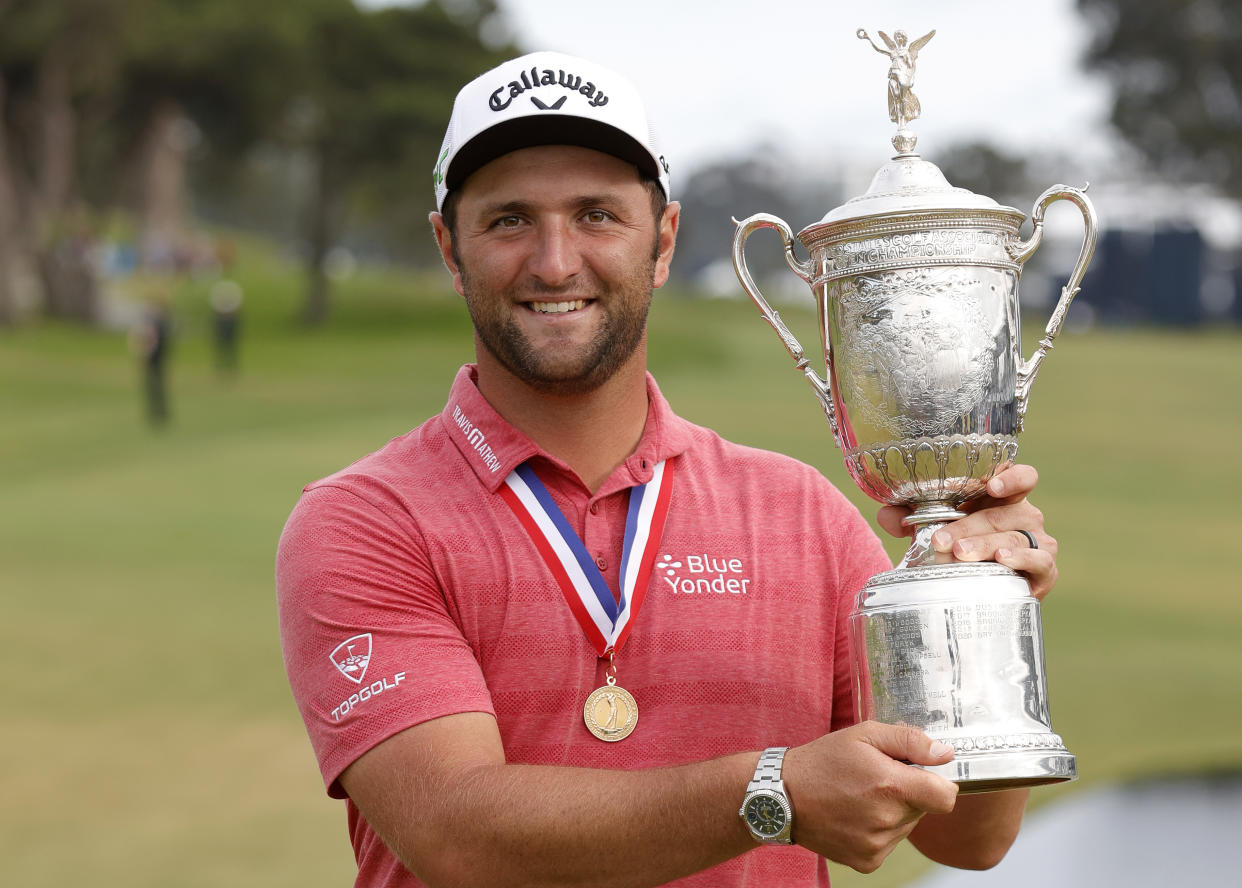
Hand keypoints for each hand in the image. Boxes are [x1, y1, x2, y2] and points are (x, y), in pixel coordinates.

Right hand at [783, 722, 957, 872]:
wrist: (782, 796)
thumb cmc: (822, 761)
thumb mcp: (864, 735)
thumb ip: (909, 740)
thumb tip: (944, 754)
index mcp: (891, 786)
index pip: (946, 797)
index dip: (940, 783)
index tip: (925, 775)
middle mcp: (887, 820)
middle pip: (924, 809)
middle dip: (909, 792)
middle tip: (878, 778)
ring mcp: (876, 845)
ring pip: (906, 826)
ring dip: (893, 811)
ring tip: (861, 796)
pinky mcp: (867, 861)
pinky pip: (889, 843)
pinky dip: (879, 830)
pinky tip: (855, 815)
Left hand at [876, 463, 1058, 598]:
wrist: (982, 590)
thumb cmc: (960, 547)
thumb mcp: (935, 527)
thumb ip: (910, 517)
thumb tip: (888, 515)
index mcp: (1003, 498)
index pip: (1021, 477)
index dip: (1011, 477)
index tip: (990, 485)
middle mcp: (1025, 516)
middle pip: (1003, 513)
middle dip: (968, 526)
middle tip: (942, 539)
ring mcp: (1038, 542)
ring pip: (1015, 537)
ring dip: (985, 545)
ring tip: (960, 553)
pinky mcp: (1045, 571)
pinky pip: (1039, 562)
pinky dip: (1022, 559)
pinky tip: (1002, 559)